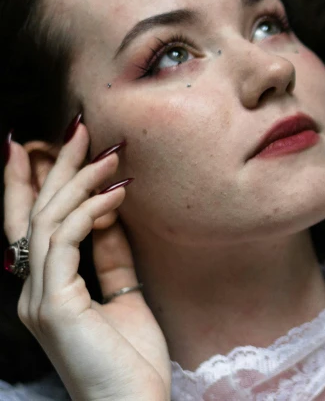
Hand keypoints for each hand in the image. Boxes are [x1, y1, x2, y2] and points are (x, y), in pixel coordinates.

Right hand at [3, 122, 170, 400]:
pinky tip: (117, 194)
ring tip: (110, 152)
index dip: (31, 184)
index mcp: (47, 290)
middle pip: (33, 214)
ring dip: (79, 180)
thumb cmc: (132, 359)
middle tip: (78, 126)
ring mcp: (39, 299)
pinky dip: (89, 211)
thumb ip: (111, 255)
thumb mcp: (124, 294)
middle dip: (54, 166)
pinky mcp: (55, 304)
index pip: (31, 227)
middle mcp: (33, 291)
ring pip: (47, 220)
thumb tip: (111, 212)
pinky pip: (66, 241)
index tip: (40, 144)